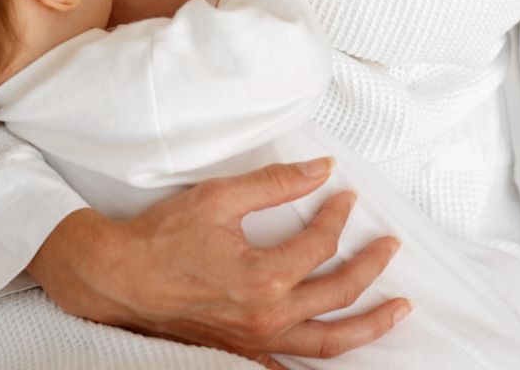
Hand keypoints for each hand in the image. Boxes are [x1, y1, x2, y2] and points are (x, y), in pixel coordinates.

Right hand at [25, 157, 410, 363]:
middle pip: (338, 293)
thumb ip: (273, 183)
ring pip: (330, 343)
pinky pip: (294, 366)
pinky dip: (323, 359)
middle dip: (371, 267)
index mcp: (265, 275)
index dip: (337, 216)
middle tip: (390, 246)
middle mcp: (268, 316)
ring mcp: (258, 342)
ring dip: (370, 326)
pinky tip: (338, 349)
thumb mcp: (217, 197)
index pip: (320, 244)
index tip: (344, 195)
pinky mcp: (243, 353)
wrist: (120, 277)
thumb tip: (319, 169)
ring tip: (399, 310)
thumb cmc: (163, 237)